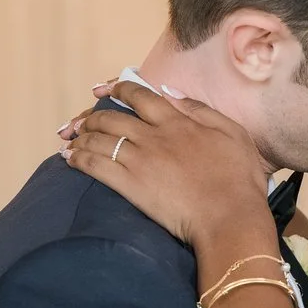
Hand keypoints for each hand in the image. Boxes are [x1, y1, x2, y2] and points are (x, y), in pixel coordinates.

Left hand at [61, 81, 276, 251]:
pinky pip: (96, 166)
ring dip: (81, 136)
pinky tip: (68, 158)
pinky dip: (78, 159)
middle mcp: (153, 136)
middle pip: (112, 117)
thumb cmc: (239, 180)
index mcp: (177, 121)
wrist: (229, 218)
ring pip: (100, 139)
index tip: (104, 89)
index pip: (139, 96)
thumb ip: (199, 109)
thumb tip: (170, 92)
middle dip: (91, 116)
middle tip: (80, 121)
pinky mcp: (131, 186)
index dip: (118, 89)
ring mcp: (140, 161)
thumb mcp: (231, 133)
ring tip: (70, 137)